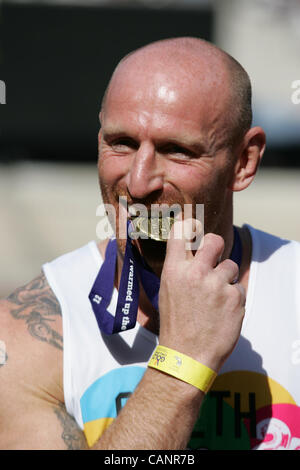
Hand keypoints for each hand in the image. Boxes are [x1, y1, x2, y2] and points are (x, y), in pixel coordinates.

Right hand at [158, 219, 244, 372]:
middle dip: (216, 245)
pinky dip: (234, 298)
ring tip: (216, 299)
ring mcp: (217, 284)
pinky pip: (239, 287)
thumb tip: (192, 253)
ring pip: (230, 266)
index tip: (193, 224)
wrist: (186, 355)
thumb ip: (181, 270)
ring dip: (226, 279)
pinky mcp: (235, 297)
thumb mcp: (168, 291)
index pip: (181, 233)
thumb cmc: (176, 325)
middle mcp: (196, 272)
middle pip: (214, 240)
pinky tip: (223, 312)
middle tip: (215, 257)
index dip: (188, 225)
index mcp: (175, 270)